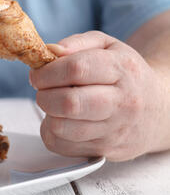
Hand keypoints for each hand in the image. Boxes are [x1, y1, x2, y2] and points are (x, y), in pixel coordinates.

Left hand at [30, 31, 167, 161]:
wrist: (159, 110)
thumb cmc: (126, 75)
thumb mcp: (108, 46)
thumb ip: (77, 43)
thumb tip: (50, 51)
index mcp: (122, 69)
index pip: (76, 69)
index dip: (47, 72)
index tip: (37, 74)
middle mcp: (122, 102)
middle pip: (68, 103)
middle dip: (43, 95)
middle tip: (43, 90)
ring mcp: (114, 130)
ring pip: (62, 128)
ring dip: (47, 115)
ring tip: (53, 105)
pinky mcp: (105, 151)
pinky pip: (61, 146)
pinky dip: (51, 132)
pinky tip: (61, 121)